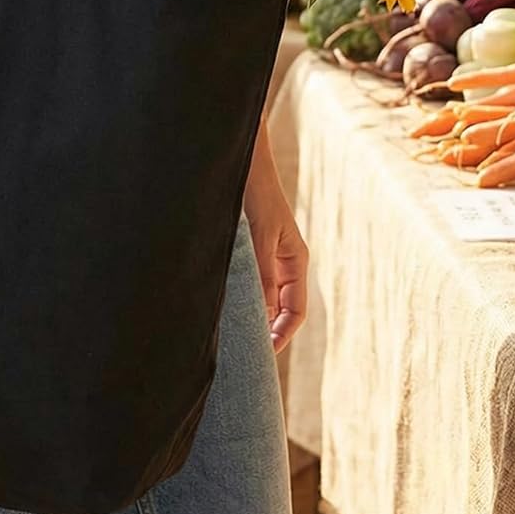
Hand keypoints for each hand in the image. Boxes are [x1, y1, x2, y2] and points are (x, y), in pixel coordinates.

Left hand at [244, 162, 308, 353]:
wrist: (240, 158)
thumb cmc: (255, 192)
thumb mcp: (261, 236)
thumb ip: (263, 274)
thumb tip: (264, 313)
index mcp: (294, 260)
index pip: (296, 310)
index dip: (283, 334)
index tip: (265, 354)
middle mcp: (282, 260)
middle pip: (279, 306)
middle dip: (266, 328)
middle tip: (245, 351)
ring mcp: (265, 253)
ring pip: (261, 294)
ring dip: (250, 311)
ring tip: (230, 332)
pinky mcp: (246, 245)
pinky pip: (246, 278)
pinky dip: (238, 293)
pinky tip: (218, 301)